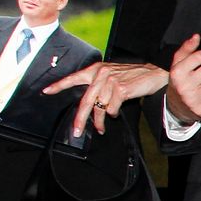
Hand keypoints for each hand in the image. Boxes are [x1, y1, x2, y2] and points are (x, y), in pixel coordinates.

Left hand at [47, 61, 168, 135]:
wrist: (153, 72)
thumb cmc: (133, 76)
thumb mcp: (112, 74)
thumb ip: (99, 84)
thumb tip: (90, 103)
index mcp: (96, 69)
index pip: (74, 77)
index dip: (59, 85)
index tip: (47, 91)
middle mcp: (101, 74)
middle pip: (86, 101)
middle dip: (80, 119)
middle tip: (76, 130)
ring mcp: (111, 81)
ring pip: (100, 108)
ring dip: (99, 121)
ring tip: (100, 127)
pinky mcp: (121, 89)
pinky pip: (112, 108)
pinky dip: (113, 113)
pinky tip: (116, 112)